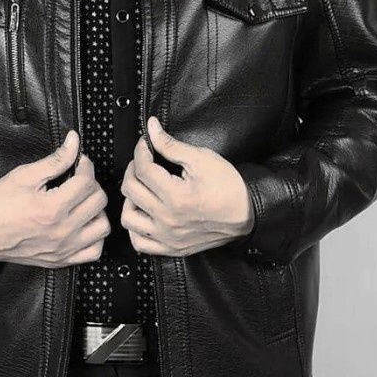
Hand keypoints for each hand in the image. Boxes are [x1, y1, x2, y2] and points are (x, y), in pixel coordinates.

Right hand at [0, 130, 110, 266]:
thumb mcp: (23, 175)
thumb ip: (54, 160)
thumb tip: (74, 142)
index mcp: (52, 208)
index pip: (87, 182)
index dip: (85, 165)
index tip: (79, 162)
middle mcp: (62, 231)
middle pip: (99, 201)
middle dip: (92, 184)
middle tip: (78, 179)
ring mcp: (64, 248)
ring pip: (103, 227)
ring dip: (97, 211)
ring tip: (82, 202)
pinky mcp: (61, 260)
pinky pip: (94, 251)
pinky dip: (95, 237)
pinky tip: (83, 225)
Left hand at [120, 116, 253, 256]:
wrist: (248, 213)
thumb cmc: (228, 186)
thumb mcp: (201, 158)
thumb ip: (171, 145)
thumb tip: (151, 128)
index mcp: (175, 196)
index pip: (142, 168)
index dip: (141, 149)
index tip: (146, 143)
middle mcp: (167, 219)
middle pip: (130, 190)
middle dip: (133, 169)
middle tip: (144, 161)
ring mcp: (168, 236)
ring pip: (128, 218)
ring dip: (130, 199)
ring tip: (142, 189)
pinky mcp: (171, 248)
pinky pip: (139, 243)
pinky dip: (135, 228)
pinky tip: (143, 214)